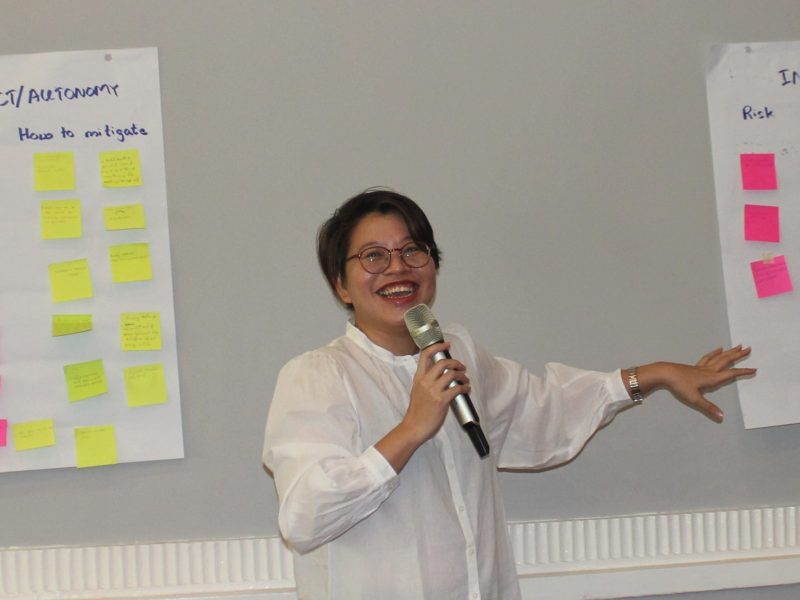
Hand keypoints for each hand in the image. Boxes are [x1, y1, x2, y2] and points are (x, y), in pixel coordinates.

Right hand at [402, 342, 470, 443]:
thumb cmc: (417, 412)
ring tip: (466, 380)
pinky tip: (466, 390)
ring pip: (452, 374)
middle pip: (443, 362)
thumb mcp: (417, 391)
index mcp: (418, 378)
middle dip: (456, 362)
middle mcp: (425, 381)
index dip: (438, 347)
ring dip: (462, 376)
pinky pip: (457, 388)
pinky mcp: (441, 400)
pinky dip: (465, 387)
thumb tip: (442, 376)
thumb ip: (427, 382)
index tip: (447, 344)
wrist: (414, 427)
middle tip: (462, 367)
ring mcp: (433, 390)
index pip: (425, 355)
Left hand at [636, 345, 755, 421]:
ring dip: (729, 352)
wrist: (665, 373)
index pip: (731, 374)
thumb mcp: (695, 399)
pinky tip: (718, 350)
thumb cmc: (679, 385)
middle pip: (726, 361)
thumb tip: (722, 417)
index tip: (754, 369)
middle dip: (738, 355)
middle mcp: (708, 370)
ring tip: (737, 346)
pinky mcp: (694, 366)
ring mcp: (701, 367)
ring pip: (718, 357)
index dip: (743, 372)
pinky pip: (708, 357)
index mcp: (711, 378)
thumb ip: (709, 408)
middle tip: (748, 349)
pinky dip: (714, 353)